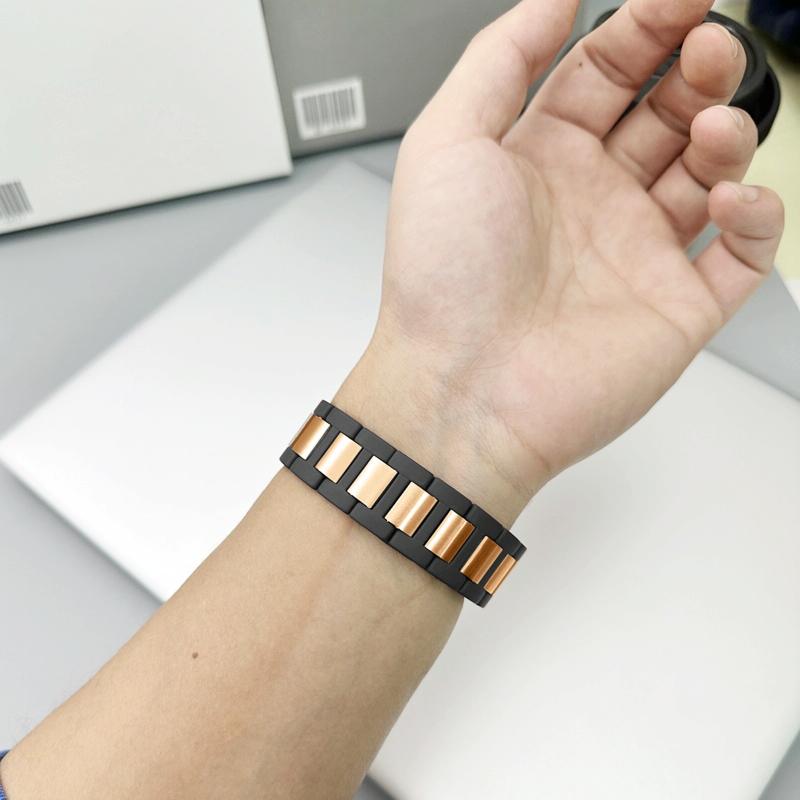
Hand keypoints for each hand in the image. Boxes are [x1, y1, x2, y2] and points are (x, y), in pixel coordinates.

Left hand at [338, 0, 783, 523]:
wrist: (461, 389)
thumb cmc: (442, 278)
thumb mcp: (445, 141)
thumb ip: (499, 60)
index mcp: (537, 160)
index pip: (604, 73)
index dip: (645, 26)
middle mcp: (590, 202)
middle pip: (665, 112)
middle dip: (697, 67)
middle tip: (709, 47)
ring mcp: (636, 254)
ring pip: (709, 172)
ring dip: (727, 132)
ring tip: (713, 126)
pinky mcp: (676, 307)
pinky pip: (742, 252)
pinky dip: (757, 214)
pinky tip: (732, 195)